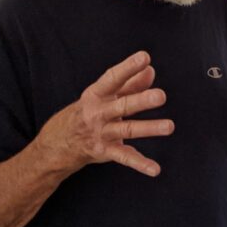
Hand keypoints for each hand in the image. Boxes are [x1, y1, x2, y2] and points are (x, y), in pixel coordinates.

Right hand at [45, 51, 173, 176]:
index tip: (144, 57)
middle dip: (141, 100)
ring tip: (169, 126)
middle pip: (123, 105)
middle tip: (161, 95)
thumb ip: (129, 83)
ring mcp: (101, 133)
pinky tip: (155, 169)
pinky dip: (140, 164)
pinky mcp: (104, 152)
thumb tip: (150, 70)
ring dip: (149, 128)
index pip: (112, 79)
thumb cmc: (87, 112)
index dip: (128, 67)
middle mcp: (98, 113)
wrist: (56, 144)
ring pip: (127, 129)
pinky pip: (124, 157)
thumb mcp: (103, 96)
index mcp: (96, 95)